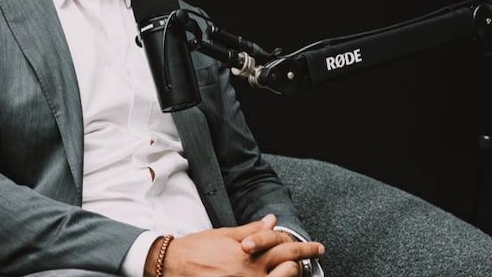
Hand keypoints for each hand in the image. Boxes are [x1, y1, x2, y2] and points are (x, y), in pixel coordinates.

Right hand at [153, 215, 323, 275]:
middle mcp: (252, 275)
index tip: (317, 248)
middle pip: (290, 270)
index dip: (306, 248)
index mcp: (252, 254)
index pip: (287, 249)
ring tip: (298, 271)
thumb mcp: (226, 235)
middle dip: (304, 264)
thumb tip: (272, 221)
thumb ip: (253, 231)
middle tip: (313, 258)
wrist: (173, 267)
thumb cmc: (198, 249)